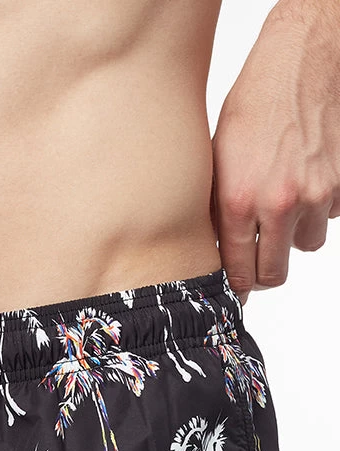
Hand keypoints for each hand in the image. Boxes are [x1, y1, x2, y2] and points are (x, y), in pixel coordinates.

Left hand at [211, 0, 339, 303]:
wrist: (300, 64)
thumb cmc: (253, 104)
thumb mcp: (218, 160)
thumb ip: (220, 210)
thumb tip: (220, 250)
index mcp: (240, 201)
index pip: (238, 271)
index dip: (236, 286)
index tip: (236, 290)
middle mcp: (279, 204)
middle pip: (275, 273)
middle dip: (264, 271)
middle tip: (257, 261)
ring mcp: (315, 195)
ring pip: (305, 245)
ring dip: (294, 235)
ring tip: (281, 206)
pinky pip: (329, 216)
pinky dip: (318, 208)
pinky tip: (303, 180)